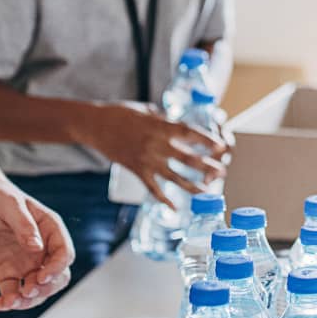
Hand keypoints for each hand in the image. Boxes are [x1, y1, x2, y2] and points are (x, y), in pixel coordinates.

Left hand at [0, 174, 75, 311]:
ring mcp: (25, 264)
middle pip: (56, 278)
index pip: (64, 254)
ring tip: (12, 301)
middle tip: (28, 290)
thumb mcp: (11, 205)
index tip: (42, 276)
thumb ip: (24, 226)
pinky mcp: (6, 273)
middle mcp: (42, 250)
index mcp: (50, 230)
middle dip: (45, 288)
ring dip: (28, 300)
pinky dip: (9, 302)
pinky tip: (1, 304)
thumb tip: (36, 248)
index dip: (57, 268)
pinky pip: (12, 293)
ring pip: (36, 290)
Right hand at [87, 102, 227, 202]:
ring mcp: (146, 159)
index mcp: (160, 126)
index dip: (207, 141)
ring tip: (207, 192)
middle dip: (207, 166)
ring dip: (192, 185)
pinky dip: (163, 198)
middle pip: (187, 158)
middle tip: (223, 172)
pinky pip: (152, 187)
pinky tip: (174, 207)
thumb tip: (174, 121)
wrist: (93, 125)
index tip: (221, 146)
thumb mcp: (145, 110)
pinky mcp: (136, 169)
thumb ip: (162, 119)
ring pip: (174, 176)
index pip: (189, 133)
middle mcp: (156, 144)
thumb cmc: (119, 113)